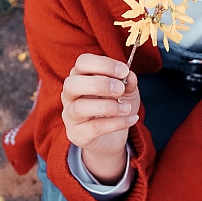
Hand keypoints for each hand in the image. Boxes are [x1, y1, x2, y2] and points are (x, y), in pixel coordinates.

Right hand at [61, 53, 140, 182]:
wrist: (113, 137)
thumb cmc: (116, 108)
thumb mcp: (127, 91)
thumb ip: (128, 81)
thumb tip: (129, 75)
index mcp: (80, 77)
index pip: (83, 62)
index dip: (103, 64)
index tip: (124, 71)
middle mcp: (70, 95)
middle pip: (72, 83)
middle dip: (99, 84)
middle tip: (120, 90)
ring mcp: (71, 115)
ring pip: (80, 107)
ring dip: (107, 106)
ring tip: (127, 108)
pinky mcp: (78, 134)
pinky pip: (94, 127)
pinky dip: (116, 123)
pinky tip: (131, 119)